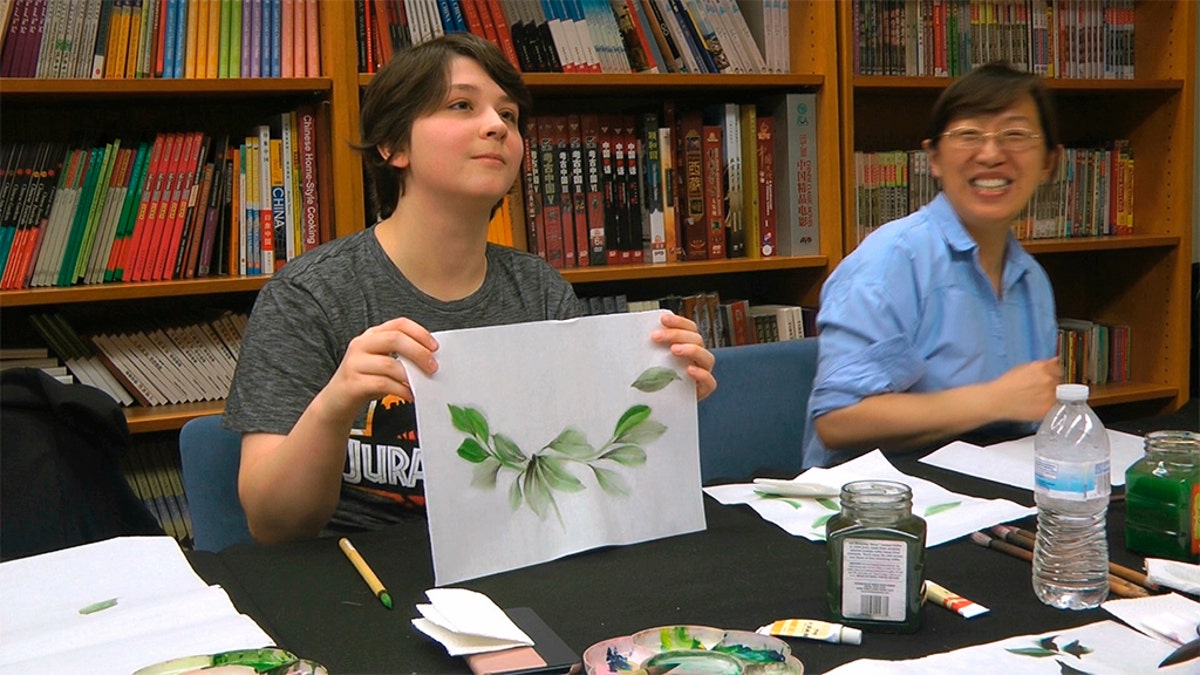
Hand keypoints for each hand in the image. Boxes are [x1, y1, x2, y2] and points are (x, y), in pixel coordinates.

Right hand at [318, 317, 438, 421]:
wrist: (337, 401)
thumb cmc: (367, 380)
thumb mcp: (384, 362)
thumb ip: (403, 357)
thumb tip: (432, 360)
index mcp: (372, 335)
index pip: (399, 324)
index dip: (420, 333)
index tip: (435, 347)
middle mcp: (361, 344)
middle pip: (395, 339)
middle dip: (418, 353)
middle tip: (433, 368)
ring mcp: (354, 363)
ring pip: (389, 364)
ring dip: (410, 376)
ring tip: (421, 385)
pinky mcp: (353, 383)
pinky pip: (383, 384)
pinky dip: (401, 390)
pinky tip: (409, 396)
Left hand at [652, 312, 716, 400]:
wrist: (663, 405)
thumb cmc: (659, 382)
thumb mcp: (654, 362)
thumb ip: (652, 349)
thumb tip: (636, 336)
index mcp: (688, 346)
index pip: (689, 328)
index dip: (678, 321)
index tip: (663, 319)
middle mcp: (697, 358)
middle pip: (696, 339)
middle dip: (677, 334)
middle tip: (658, 336)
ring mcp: (703, 373)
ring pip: (706, 357)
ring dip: (691, 349)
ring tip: (674, 350)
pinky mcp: (703, 390)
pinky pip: (709, 381)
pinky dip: (701, 374)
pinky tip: (689, 370)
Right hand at [988, 358, 1061, 423]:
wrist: (997, 400)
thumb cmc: (1006, 384)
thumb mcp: (1023, 368)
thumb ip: (1042, 364)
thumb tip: (1056, 361)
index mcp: (1043, 367)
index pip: (1060, 370)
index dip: (1054, 375)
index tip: (1051, 379)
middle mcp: (1049, 380)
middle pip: (1061, 383)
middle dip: (1053, 386)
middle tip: (1040, 391)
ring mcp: (1050, 395)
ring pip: (1059, 396)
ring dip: (1052, 397)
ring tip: (1036, 399)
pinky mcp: (1048, 409)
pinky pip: (1054, 407)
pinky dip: (1049, 407)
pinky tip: (1037, 406)